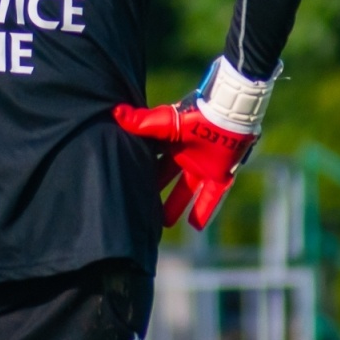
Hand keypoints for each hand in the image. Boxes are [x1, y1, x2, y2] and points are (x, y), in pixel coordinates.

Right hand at [114, 97, 256, 229]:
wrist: (226, 116)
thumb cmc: (194, 116)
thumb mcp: (164, 122)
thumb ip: (140, 122)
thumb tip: (113, 111)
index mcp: (171, 141)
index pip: (152, 157)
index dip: (141, 167)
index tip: (126, 179)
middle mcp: (185, 155)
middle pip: (167, 176)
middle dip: (155, 188)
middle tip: (141, 204)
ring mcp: (202, 166)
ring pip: (186, 190)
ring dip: (176, 205)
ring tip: (164, 223)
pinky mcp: (219, 175)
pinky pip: (211, 197)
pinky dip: (203, 211)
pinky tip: (196, 227)